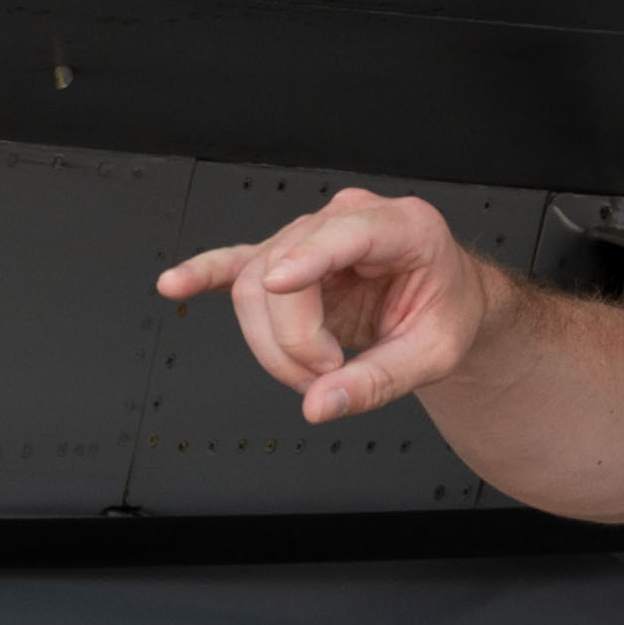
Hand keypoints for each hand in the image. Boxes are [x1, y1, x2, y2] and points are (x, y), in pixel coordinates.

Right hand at [159, 187, 512, 425]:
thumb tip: (320, 406)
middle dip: (294, 344)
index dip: (310, 257)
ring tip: (312, 373)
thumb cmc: (446, 311)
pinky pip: (235, 264)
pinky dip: (204, 275)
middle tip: (324, 381)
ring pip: (256, 284)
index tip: (281, 281)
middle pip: (283, 275)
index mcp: (403, 226)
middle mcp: (351, 218)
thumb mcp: (434, 354)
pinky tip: (175, 285)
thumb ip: (378, 381)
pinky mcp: (285, 257)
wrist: (447, 298)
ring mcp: (311, 235)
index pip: (346, 233)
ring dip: (272, 344)